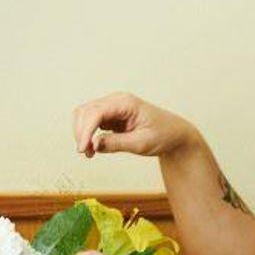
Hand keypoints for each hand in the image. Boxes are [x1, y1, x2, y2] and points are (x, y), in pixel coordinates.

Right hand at [72, 92, 199, 159]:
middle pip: (86, 111)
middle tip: (86, 154)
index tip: (83, 149)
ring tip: (89, 153)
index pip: (96, 112)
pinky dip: (87, 134)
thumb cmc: (162, 135)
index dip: (85, 130)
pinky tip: (93, 148)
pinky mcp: (109, 115)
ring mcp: (111, 107)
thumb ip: (116, 143)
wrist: (173, 134)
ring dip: (82, 133)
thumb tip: (93, 144)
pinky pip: (91, 121)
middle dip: (81, 132)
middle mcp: (116, 101)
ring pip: (84, 115)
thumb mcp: (141, 143)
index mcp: (126, 102)